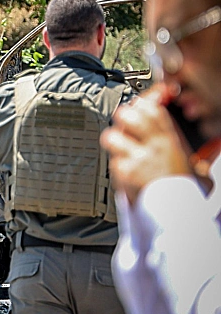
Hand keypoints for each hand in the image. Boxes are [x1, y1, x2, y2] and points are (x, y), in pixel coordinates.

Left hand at [101, 85, 191, 204]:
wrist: (177, 215)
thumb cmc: (187, 192)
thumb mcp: (199, 167)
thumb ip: (196, 150)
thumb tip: (201, 140)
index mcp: (170, 141)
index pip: (152, 107)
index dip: (146, 98)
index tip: (146, 98)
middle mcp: (151, 147)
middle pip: (126, 115)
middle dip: (125, 116)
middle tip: (128, 122)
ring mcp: (134, 159)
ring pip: (111, 136)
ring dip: (114, 138)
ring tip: (121, 144)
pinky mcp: (123, 174)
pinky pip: (111, 159)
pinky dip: (116, 162)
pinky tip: (124, 167)